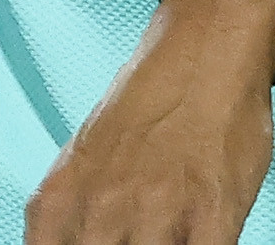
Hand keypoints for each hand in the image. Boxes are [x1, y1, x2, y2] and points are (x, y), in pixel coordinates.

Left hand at [25, 0, 274, 244]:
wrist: (204, 49)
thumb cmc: (146, 103)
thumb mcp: (84, 156)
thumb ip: (69, 212)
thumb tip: (63, 242)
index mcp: (61, 196)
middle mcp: (102, 208)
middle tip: (129, 240)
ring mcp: (158, 213)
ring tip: (166, 237)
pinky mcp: (213, 216)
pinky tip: (198, 241)